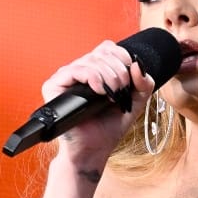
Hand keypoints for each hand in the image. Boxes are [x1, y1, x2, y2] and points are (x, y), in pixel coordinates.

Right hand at [40, 40, 155, 167]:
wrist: (95, 149)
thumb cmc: (110, 126)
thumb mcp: (136, 102)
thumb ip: (143, 83)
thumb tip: (138, 64)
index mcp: (95, 70)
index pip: (108, 48)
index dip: (122, 57)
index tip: (130, 78)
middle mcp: (79, 71)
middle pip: (101, 52)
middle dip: (118, 70)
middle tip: (121, 90)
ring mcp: (65, 78)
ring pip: (90, 60)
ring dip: (108, 76)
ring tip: (112, 94)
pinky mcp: (53, 86)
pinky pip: (74, 70)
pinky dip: (92, 77)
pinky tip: (100, 91)